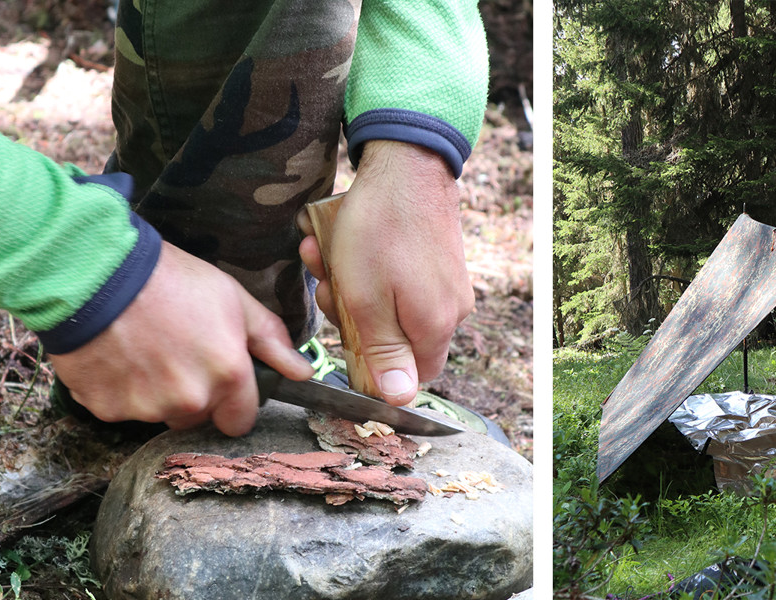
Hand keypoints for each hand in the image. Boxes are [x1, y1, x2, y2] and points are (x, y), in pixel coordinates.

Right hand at [48, 241, 314, 435]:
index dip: (233, 402)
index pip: (240, 421)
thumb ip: (270, 340)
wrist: (98, 273)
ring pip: (160, 414)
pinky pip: (122, 408)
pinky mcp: (106, 408)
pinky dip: (120, 389)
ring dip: (156, 393)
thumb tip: (302, 372)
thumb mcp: (233, 299)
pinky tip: (117, 355)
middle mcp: (189, 401)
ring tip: (144, 348)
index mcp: (227, 376)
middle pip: (198, 417)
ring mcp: (146, 408)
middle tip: (177, 352)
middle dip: (194, 394)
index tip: (222, 382)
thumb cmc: (170, 280)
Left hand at [298, 140, 473, 405]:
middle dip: (353, 318)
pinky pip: (400, 281)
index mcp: (434, 327)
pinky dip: (369, 269)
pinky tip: (342, 244)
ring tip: (324, 256)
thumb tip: (399, 401)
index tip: (344, 337)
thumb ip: (382, 354)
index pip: (409, 379)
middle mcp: (451, 310)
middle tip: (327, 285)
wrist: (408, 162)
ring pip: (392, 307)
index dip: (372, 368)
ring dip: (352, 288)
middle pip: (397, 341)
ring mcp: (448, 284)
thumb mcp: (365, 299)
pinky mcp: (439, 261)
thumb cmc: (381, 229)